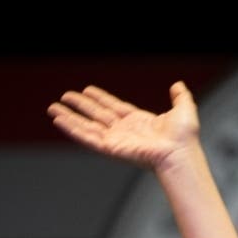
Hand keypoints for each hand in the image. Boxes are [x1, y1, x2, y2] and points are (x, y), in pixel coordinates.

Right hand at [47, 81, 199, 171]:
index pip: (113, 107)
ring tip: (53, 109)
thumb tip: (178, 85)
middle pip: (96, 115)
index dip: (100, 98)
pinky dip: (72, 129)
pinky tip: (59, 121)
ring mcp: (116, 139)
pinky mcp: (110, 148)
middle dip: (80, 106)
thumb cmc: (184, 138)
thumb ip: (180, 97)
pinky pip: (86, 137)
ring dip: (69, 118)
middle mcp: (125, 131)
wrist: (180, 152)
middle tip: (64, 97)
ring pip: (87, 126)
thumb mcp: (184, 110)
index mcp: (139, 122)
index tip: (87, 91)